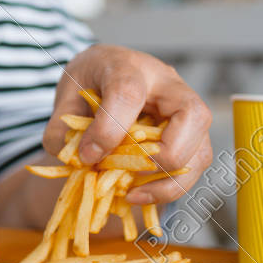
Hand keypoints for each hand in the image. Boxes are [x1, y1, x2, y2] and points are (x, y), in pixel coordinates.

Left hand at [43, 44, 212, 205]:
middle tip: (126, 176)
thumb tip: (76, 161)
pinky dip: (170, 187)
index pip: (128, 93)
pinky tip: (140, 194)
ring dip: (169, 182)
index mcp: (128, 66)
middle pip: (192, 115)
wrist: (105, 72)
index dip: (109, 129)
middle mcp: (167, 84)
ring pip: (201, 148)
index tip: (88, 156)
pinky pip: (195, 166)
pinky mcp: (191, 135)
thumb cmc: (89, 82)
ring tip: (132, 196)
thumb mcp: (65, 98)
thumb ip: (62, 130)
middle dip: (162, 155)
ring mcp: (186, 110)